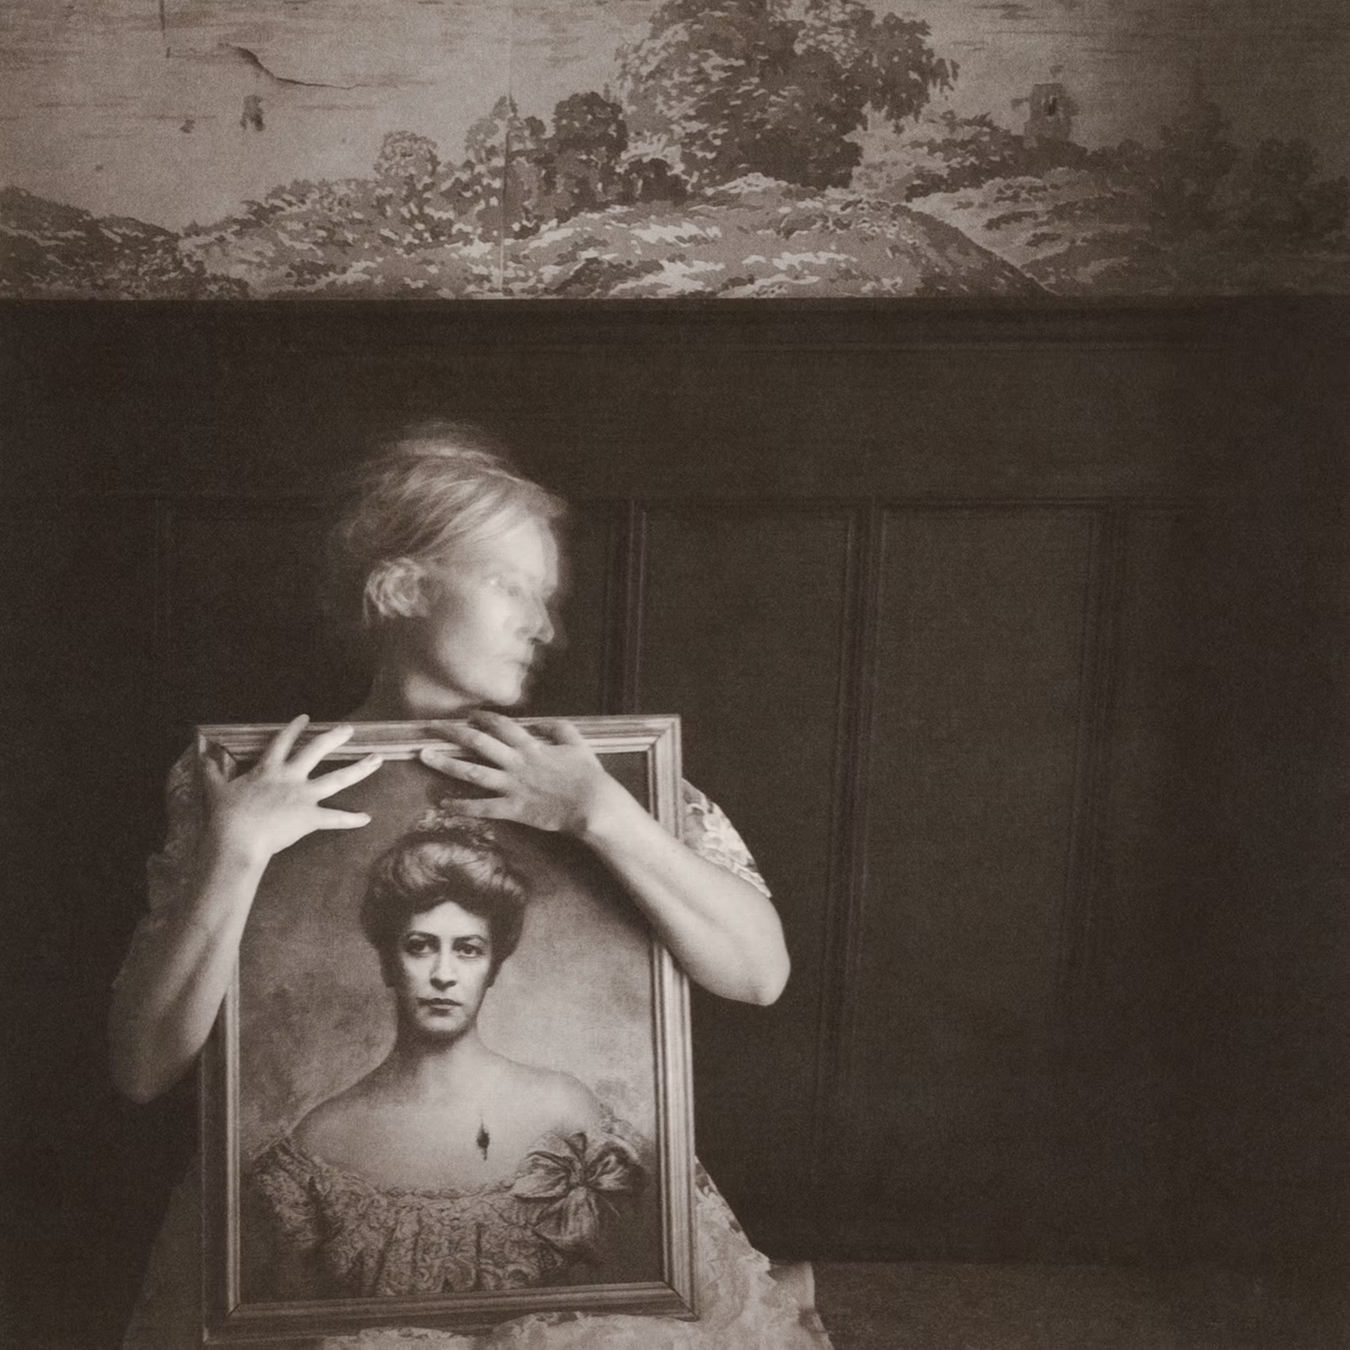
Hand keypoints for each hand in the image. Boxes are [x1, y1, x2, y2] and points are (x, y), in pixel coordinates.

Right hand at [201, 716, 382, 864]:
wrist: (237, 841)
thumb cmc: (225, 816)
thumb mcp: (215, 789)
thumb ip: (211, 770)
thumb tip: (199, 754)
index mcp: (269, 769)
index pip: (283, 741)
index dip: (295, 728)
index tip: (306, 718)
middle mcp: (290, 777)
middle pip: (317, 751)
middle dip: (334, 737)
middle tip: (349, 730)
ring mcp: (303, 796)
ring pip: (338, 778)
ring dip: (359, 768)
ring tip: (377, 759)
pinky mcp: (311, 817)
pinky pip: (335, 818)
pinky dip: (351, 819)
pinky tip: (367, 818)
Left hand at [417, 712, 618, 836]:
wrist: (593, 805)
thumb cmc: (588, 775)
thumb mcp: (578, 743)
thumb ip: (558, 728)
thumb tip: (541, 721)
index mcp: (531, 746)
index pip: (501, 725)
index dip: (483, 717)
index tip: (469, 715)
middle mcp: (516, 763)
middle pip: (478, 743)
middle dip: (452, 733)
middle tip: (431, 728)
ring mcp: (512, 786)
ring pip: (472, 772)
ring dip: (446, 764)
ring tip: (424, 757)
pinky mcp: (513, 808)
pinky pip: (483, 807)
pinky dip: (462, 806)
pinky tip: (443, 804)